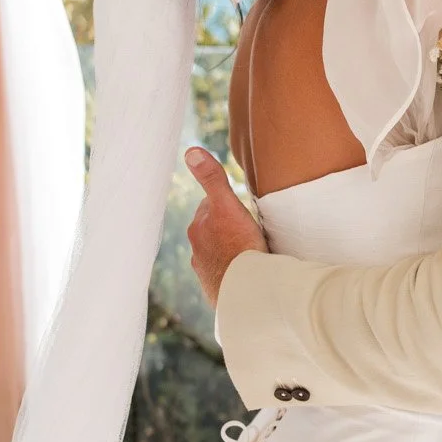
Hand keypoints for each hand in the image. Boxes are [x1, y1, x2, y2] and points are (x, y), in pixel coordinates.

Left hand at [186, 147, 266, 305]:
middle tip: (249, 229)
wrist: (246, 289)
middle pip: (213, 231)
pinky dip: (234, 272)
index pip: (210, 207)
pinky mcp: (218, 290)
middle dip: (227, 228)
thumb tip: (191, 151)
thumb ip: (211, 178)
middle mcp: (197, 249)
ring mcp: (206, 271)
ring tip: (250, 252)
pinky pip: (226, 276)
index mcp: (198, 227)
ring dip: (231, 251)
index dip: (227, 205)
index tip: (241, 208)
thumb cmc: (239, 246)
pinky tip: (247, 273)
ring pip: (218, 254)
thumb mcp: (228, 205)